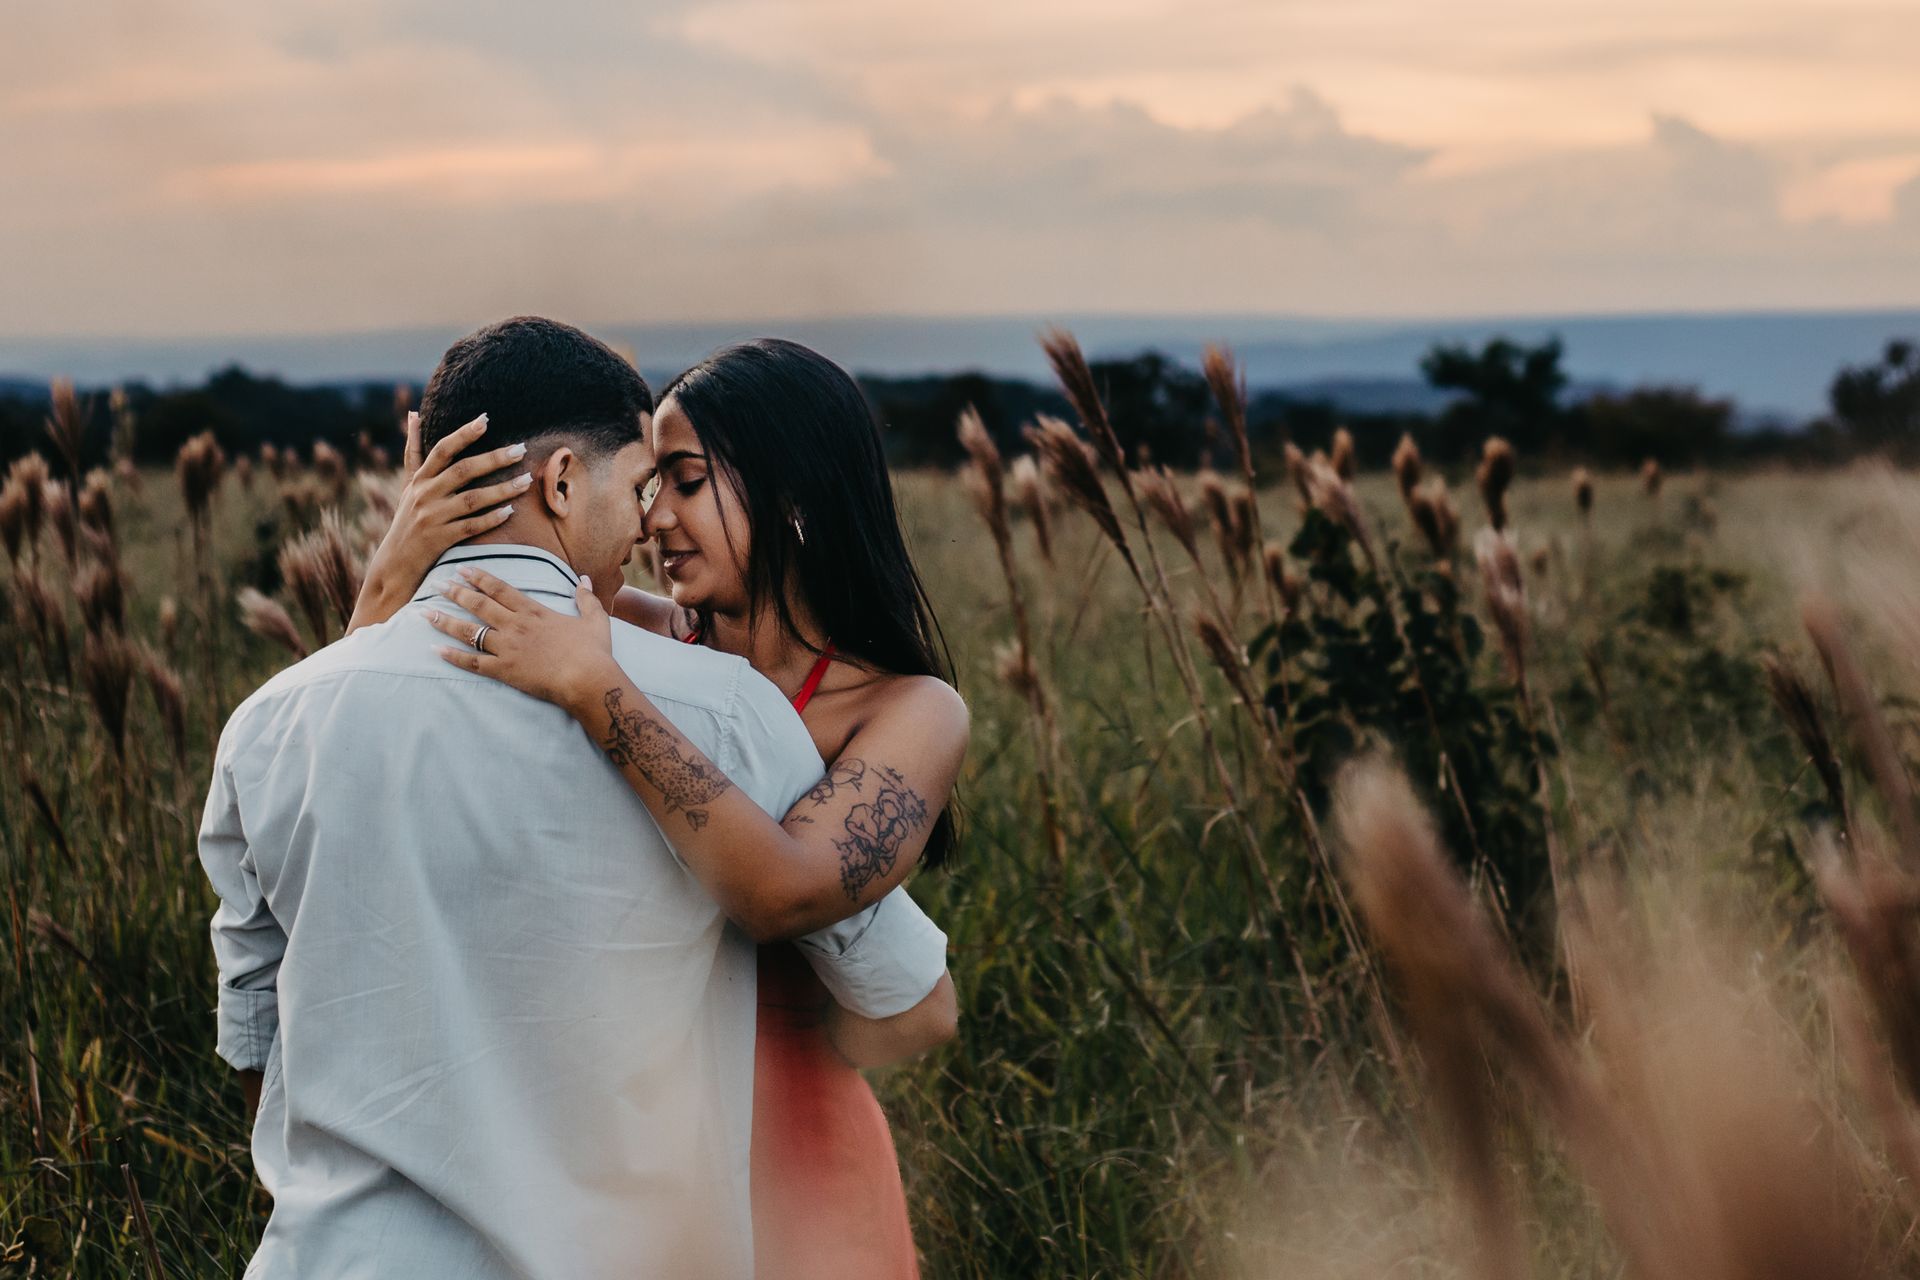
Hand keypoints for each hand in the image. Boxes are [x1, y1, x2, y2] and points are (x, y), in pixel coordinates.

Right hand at [351, 413, 532, 630]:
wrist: (394, 564)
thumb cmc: (407, 520)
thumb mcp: (408, 485)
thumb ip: (414, 452)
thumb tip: (414, 415)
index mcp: (420, 480)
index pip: (442, 450)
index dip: (463, 434)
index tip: (485, 419)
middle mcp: (425, 495)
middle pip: (463, 471)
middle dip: (494, 458)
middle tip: (521, 448)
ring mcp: (432, 518)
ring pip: (472, 499)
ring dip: (502, 489)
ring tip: (526, 481)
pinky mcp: (440, 540)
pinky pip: (471, 527)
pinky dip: (491, 519)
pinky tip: (511, 511)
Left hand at [427, 567, 618, 714]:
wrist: (587, 680)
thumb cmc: (594, 651)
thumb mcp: (595, 620)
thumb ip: (586, 598)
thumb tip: (583, 578)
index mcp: (534, 611)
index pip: (500, 589)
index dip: (479, 578)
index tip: (462, 569)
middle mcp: (515, 625)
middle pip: (479, 605)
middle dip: (456, 593)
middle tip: (437, 584)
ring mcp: (507, 648)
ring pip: (470, 631)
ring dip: (445, 621)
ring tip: (425, 613)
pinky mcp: (504, 670)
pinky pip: (472, 662)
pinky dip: (453, 657)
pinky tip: (435, 650)